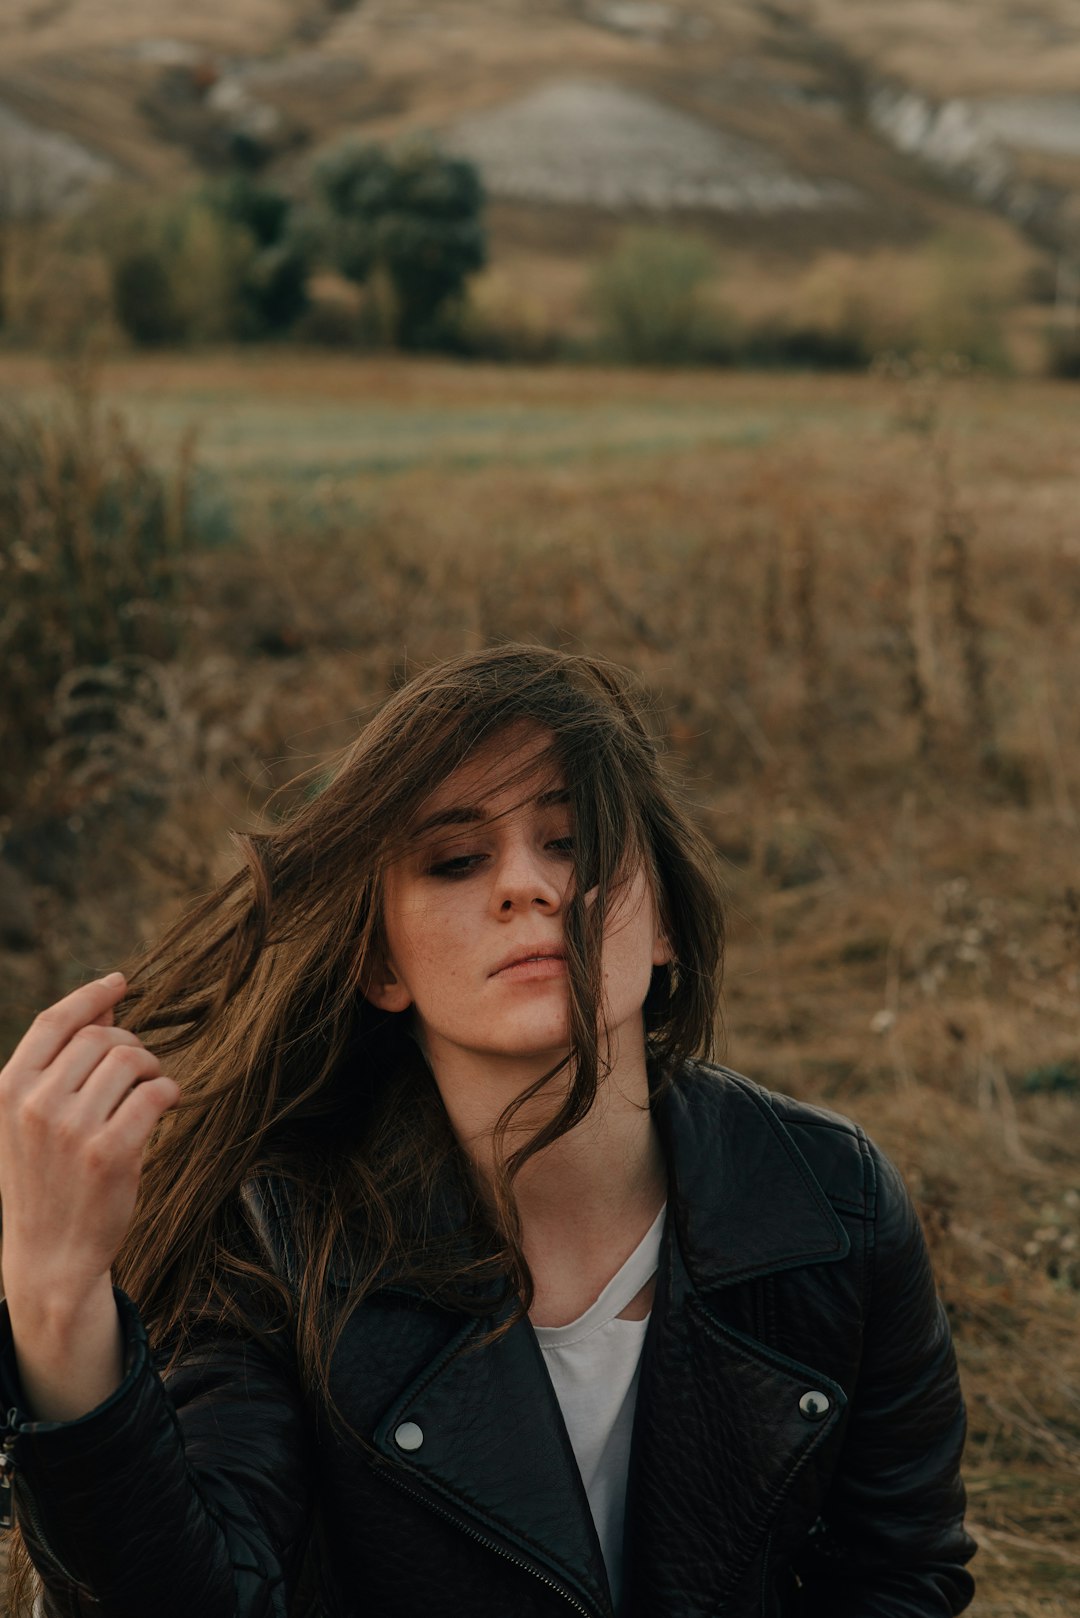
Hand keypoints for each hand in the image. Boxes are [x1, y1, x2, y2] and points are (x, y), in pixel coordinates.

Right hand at [0, 972, 178, 1314]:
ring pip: (132, 1059)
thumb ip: (61, 1063)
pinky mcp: (111, 1152)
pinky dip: (170, 1092)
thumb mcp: (31, 1119)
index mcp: (7, 1090)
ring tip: (152, 1090)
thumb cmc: (47, 1179)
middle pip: (102, 1037)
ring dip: (153, 1069)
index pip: (54, 1021)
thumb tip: (108, 1000)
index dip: (91, 995)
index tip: (120, 981)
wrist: (49, 1256)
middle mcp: (34, 1104)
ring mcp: (71, 1128)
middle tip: (141, 1071)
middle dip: (130, 1045)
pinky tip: (168, 1104)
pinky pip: (156, 1092)